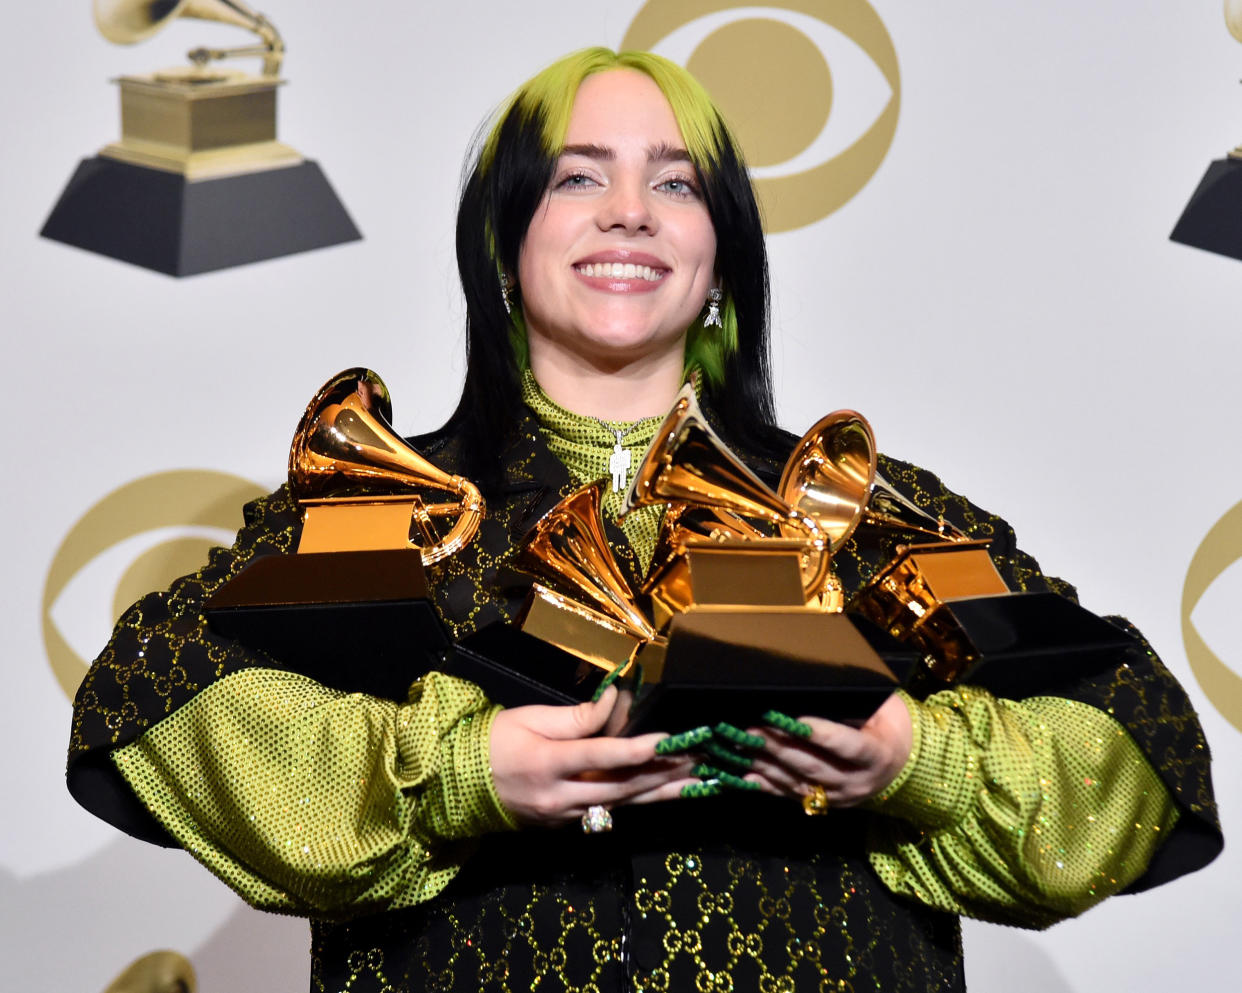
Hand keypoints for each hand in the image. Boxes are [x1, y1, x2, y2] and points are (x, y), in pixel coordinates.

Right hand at [489, 686, 694, 825]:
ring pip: (621, 805)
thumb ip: (578, 716)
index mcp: (547, 763)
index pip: (602, 756)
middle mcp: (559, 797)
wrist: (458, 784)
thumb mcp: (531, 718)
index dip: (638, 748)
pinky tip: (662, 793)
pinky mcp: (564, 825)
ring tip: (695, 784)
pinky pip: (606, 812)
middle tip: (699, 761)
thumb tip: (617, 700)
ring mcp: (562, 817)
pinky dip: (635, 801)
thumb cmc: (494, 741)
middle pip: (621, 787)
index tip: (670, 740)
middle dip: (663, 774)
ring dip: (660, 793)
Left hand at [744, 694, 913, 806]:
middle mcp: (858, 782)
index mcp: (878, 755)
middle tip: (752, 729)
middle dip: (780, 747)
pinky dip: (767, 785)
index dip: (821, 734)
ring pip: (799, 783)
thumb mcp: (885, 708)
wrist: (905, 763)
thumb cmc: (891, 724)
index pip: (847, 746)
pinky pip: (792, 795)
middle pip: (814, 766)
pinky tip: (744, 776)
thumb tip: (819, 687)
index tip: (793, 720)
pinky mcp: (825, 804)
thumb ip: (857, 703)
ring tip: (740, 746)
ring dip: (766, 765)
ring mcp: (840, 798)